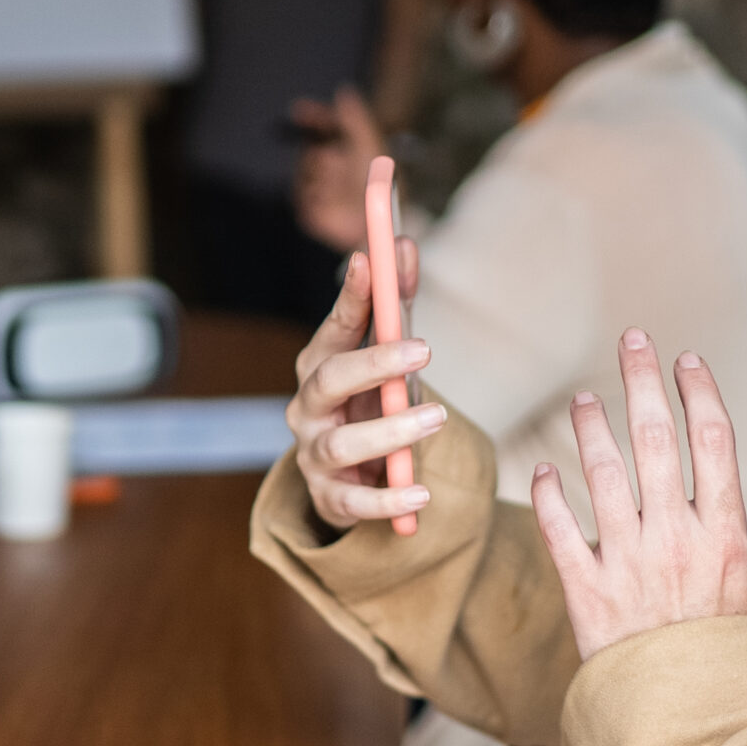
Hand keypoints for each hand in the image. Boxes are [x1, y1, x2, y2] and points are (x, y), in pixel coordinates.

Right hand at [286, 235, 440, 531]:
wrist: (351, 479)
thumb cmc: (371, 402)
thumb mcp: (387, 355)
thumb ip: (395, 304)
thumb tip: (404, 243)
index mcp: (320, 366)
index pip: (333, 328)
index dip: (350, 296)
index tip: (370, 262)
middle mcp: (308, 408)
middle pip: (329, 380)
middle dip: (373, 362)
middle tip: (424, 350)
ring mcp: (314, 455)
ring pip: (343, 444)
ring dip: (390, 430)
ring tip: (438, 417)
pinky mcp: (330, 499)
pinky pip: (355, 502)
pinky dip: (388, 500)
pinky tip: (421, 495)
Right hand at [292, 86, 385, 253]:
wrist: (378, 223)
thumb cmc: (380, 186)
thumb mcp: (371, 147)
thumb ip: (357, 118)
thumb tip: (343, 90)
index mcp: (347, 149)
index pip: (324, 126)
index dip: (313, 116)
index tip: (301, 109)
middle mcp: (332, 167)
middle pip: (311, 148)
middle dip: (321, 152)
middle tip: (338, 162)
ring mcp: (320, 187)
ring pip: (304, 168)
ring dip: (319, 173)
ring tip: (339, 183)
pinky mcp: (311, 209)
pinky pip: (301, 193)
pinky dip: (313, 193)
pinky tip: (327, 198)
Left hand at [532, 330, 746, 662]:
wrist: (689, 721)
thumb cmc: (718, 650)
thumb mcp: (740, 584)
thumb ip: (716, 526)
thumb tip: (703, 471)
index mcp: (724, 534)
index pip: (715, 441)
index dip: (698, 392)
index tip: (686, 360)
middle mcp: (676, 539)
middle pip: (656, 439)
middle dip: (642, 381)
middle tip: (633, 340)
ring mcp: (629, 564)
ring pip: (603, 473)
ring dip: (591, 428)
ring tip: (585, 400)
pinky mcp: (588, 594)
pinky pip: (560, 530)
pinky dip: (549, 494)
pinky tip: (542, 468)